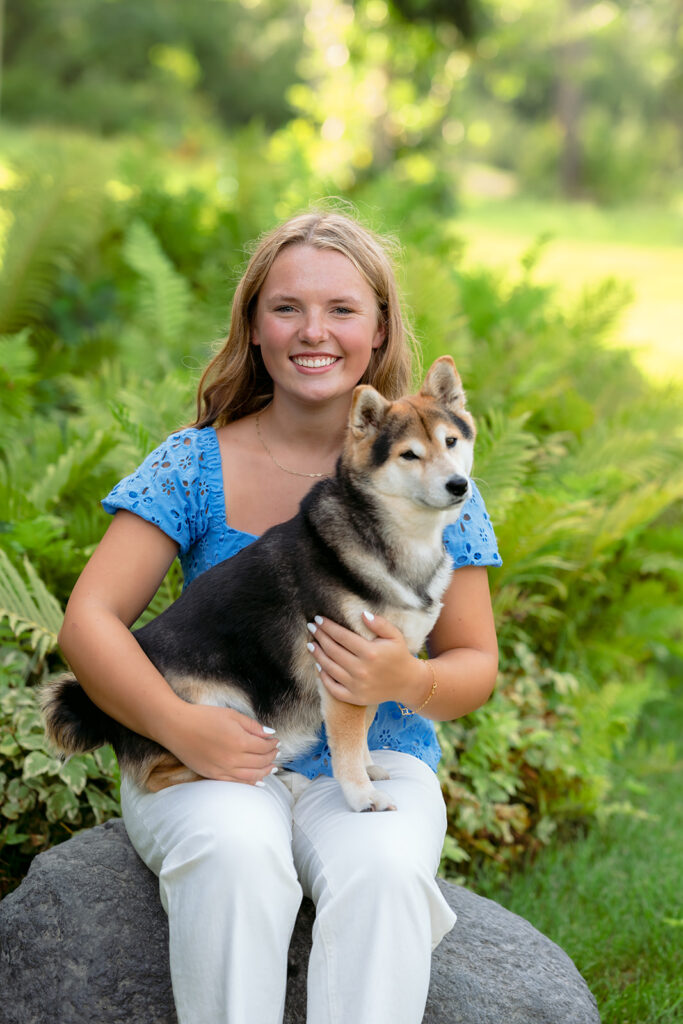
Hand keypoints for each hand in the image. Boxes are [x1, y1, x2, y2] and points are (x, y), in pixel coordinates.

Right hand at [159, 702, 279, 785]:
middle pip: (261, 762)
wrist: (177, 727)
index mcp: (240, 741)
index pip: (264, 747)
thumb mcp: (232, 715)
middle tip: (276, 752)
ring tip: (273, 768)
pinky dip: (251, 783)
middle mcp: (233, 759)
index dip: (273, 744)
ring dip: (265, 772)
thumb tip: (270, 734)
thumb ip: (253, 726)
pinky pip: (237, 783)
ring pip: (252, 776)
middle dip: (271, 757)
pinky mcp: (213, 775)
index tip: (276, 741)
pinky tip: (259, 781)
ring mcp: (223, 769)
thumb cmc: (203, 716)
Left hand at [306, 611, 426, 707]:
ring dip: (317, 655)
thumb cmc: (399, 655)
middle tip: (311, 627)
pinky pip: (333, 688)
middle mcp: (361, 670)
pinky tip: (319, 666)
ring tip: (311, 644)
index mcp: (370, 653)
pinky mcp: (355, 698)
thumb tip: (362, 614)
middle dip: (319, 637)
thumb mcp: (394, 636)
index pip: (342, 636)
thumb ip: (379, 623)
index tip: (318, 619)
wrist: (408, 683)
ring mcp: (357, 686)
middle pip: (332, 650)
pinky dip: (323, 677)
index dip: (328, 626)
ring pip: (329, 668)